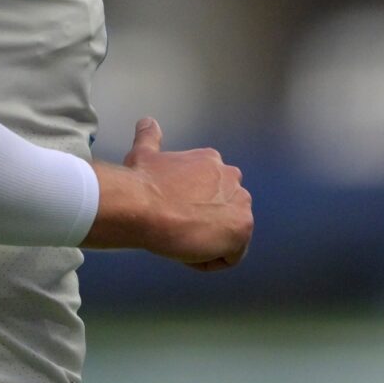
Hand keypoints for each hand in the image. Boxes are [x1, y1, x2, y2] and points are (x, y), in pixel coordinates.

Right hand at [114, 118, 252, 269]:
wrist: (143, 205)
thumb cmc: (142, 182)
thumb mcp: (145, 153)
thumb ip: (150, 137)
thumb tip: (147, 122)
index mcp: (212, 162)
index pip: (211, 192)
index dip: (189, 207)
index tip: (171, 212)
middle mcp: (233, 180)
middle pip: (223, 213)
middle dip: (204, 224)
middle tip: (177, 229)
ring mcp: (241, 205)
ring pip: (227, 236)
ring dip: (206, 243)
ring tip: (180, 240)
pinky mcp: (241, 230)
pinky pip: (228, 257)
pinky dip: (207, 260)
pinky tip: (187, 251)